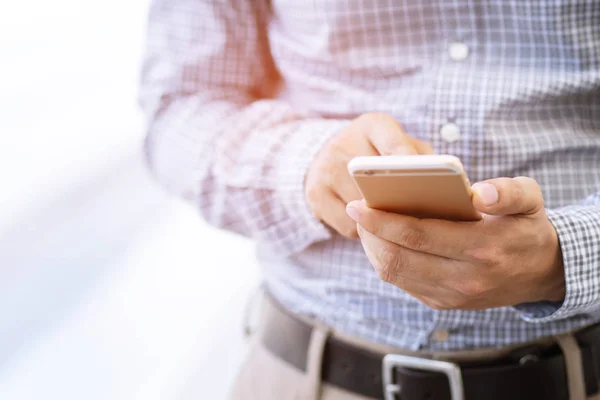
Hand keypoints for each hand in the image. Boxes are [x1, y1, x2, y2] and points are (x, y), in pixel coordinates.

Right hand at [305, 113, 432, 237]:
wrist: (324, 158)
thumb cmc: (375, 154)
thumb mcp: (398, 145)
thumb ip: (420, 157)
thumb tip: (443, 186)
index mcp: (372, 126)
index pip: (394, 143)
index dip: (410, 164)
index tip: (427, 179)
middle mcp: (342, 144)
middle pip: (376, 181)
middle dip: (400, 200)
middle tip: (423, 215)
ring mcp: (325, 170)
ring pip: (363, 208)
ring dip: (384, 221)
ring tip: (402, 224)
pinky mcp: (315, 196)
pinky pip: (350, 226)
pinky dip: (366, 232)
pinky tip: (375, 227)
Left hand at [346, 177, 565, 309]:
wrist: (542, 273)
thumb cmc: (527, 228)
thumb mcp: (531, 200)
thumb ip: (508, 192)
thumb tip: (478, 193)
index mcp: (483, 248)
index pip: (419, 234)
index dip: (383, 220)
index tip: (359, 204)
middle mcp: (465, 278)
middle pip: (399, 258)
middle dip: (369, 233)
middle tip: (355, 209)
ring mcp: (452, 296)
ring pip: (395, 274)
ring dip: (372, 248)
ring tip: (365, 223)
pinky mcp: (443, 303)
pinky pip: (402, 282)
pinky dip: (385, 261)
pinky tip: (381, 240)